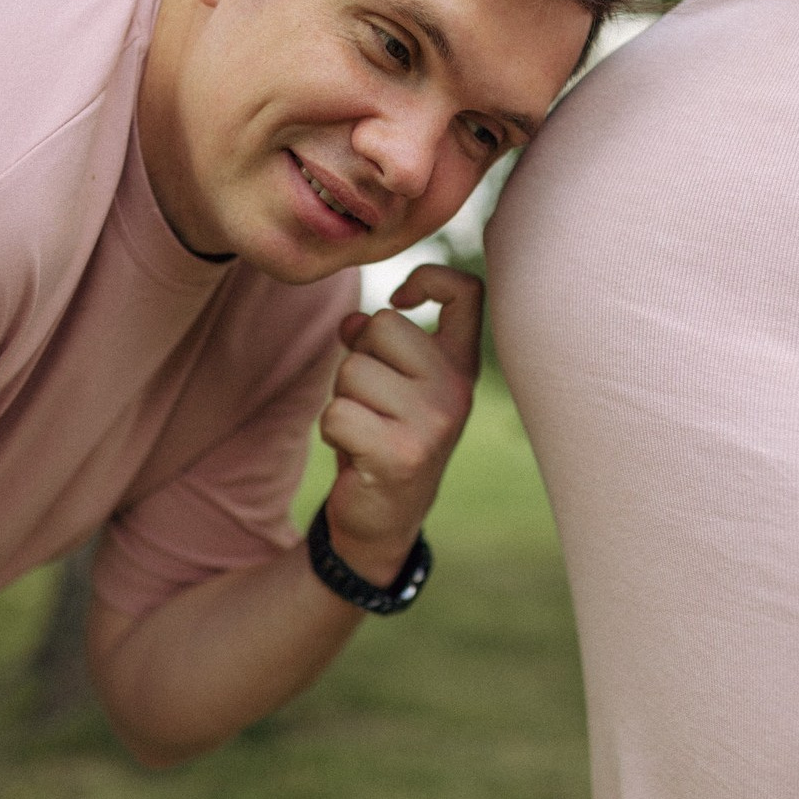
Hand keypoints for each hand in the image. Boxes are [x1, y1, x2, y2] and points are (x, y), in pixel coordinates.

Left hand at [317, 263, 481, 582]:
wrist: (384, 520)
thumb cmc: (383, 437)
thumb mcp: (388, 384)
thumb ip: (373, 344)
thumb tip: (352, 322)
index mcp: (460, 365)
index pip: (466, 292)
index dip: (428, 277)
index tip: (401, 297)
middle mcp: (456, 390)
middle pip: (383, 325)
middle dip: (359, 356)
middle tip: (372, 399)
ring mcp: (434, 422)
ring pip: (352, 369)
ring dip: (342, 397)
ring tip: (366, 428)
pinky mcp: (401, 455)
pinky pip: (337, 412)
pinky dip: (332, 429)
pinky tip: (355, 452)